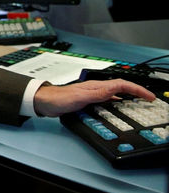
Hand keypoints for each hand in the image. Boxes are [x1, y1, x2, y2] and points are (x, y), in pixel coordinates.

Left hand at [33, 79, 155, 116]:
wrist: (44, 102)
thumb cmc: (58, 99)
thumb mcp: (80, 98)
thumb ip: (97, 94)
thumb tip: (114, 91)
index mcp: (96, 86)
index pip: (122, 85)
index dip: (137, 90)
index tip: (148, 96)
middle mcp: (96, 89)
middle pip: (121, 88)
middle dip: (136, 92)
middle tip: (148, 99)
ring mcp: (92, 94)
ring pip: (115, 94)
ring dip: (128, 97)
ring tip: (138, 103)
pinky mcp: (89, 100)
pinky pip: (108, 100)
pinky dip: (118, 103)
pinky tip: (118, 108)